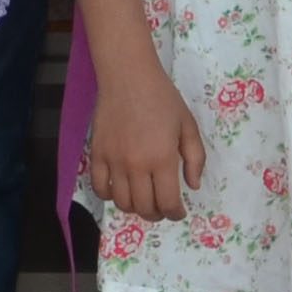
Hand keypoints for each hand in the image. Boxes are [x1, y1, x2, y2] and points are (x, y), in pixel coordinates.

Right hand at [88, 61, 206, 222]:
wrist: (128, 77)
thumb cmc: (162, 98)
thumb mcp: (188, 125)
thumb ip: (195, 158)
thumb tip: (192, 186)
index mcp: (162, 159)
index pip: (168, 202)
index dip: (175, 213)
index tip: (179, 211)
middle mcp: (137, 165)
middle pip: (145, 207)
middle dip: (157, 214)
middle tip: (163, 208)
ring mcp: (114, 161)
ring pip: (122, 202)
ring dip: (135, 208)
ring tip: (143, 201)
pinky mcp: (97, 155)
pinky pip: (99, 187)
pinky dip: (109, 196)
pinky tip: (119, 190)